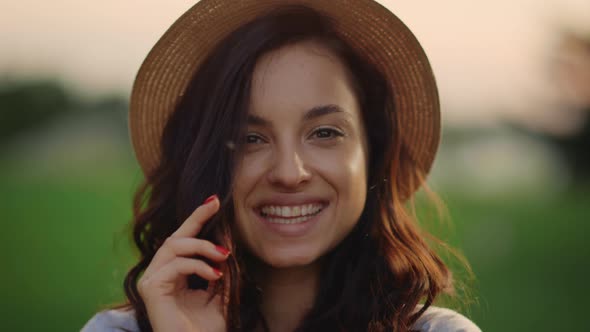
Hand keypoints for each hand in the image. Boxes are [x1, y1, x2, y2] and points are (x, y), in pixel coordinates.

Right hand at [137, 195, 229, 331]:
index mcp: (174, 274)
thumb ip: (221, 271)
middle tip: (216, 206)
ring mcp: (153, 280)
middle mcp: (160, 274)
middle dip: (196, 218)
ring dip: (202, 246)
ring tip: (223, 255)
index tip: (214, 201)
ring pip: (174, 246)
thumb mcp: (220, 295)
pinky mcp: (151, 288)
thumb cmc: (206, 329)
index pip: (184, 241)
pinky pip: (175, 264)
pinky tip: (215, 274)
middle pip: (175, 237)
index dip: (197, 219)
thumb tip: (227, 248)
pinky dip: (198, 265)